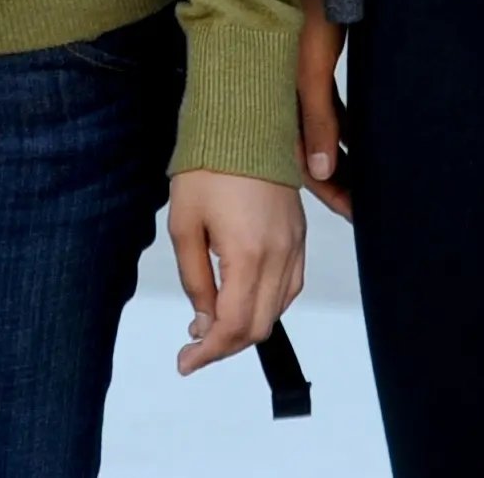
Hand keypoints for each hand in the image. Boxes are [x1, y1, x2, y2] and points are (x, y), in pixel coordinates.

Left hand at [165, 170, 306, 376]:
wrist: (243, 121)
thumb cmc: (207, 165)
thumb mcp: (184, 225)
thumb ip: (194, 280)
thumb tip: (203, 322)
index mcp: (247, 254)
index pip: (233, 325)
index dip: (208, 352)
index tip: (185, 362)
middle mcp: (279, 255)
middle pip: (259, 325)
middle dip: (225, 345)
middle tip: (195, 347)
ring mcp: (294, 246)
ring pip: (277, 310)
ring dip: (247, 326)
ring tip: (213, 325)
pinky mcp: (299, 235)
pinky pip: (290, 286)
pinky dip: (267, 304)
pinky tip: (243, 301)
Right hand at [293, 0, 352, 217]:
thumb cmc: (305, 9)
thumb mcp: (312, 67)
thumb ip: (318, 118)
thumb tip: (320, 172)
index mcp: (276, 105)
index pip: (303, 165)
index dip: (330, 193)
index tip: (359, 217)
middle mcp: (285, 100)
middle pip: (314, 154)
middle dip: (341, 183)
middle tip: (373, 207)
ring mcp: (300, 84)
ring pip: (327, 133)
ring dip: (349, 157)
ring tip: (377, 181)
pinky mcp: (315, 67)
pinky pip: (334, 109)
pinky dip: (350, 128)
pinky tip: (371, 141)